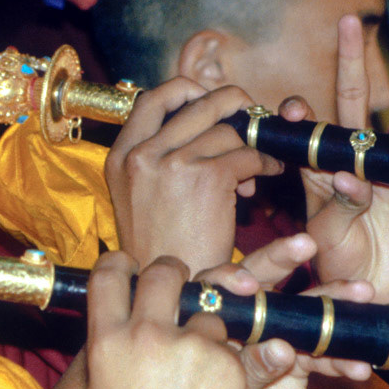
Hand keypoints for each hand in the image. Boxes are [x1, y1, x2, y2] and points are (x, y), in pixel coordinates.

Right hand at [86, 253, 252, 388]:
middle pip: (165, 272)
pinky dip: (244, 361)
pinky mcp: (230, 367)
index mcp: (106, 343)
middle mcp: (146, 336)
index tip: (133, 266)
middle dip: (177, 273)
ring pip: (212, 309)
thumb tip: (121, 323)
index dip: (123, 264)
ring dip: (214, 328)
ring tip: (206, 368)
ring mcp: (190, 348)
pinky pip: (243, 346)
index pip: (109, 274)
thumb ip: (114, 352)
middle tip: (183, 287)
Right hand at [106, 79, 283, 273]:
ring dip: (251, 140)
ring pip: (227, 128)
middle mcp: (140, 155)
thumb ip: (158, 157)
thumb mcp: (140, 197)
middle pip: (195, 102)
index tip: (211, 103)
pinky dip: (265, 161)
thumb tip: (199, 117)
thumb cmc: (163, 251)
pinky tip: (269, 173)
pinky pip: (246, 154)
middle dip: (230, 104)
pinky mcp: (206, 179)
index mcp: (119, 157)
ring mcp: (172, 164)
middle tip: (247, 116)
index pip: (152, 99)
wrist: (173, 296)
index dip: (188, 91)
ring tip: (260, 161)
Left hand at [192, 237, 372, 388]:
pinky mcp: (295, 366)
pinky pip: (321, 356)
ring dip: (332, 303)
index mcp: (203, 321)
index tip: (247, 283)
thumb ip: (243, 367)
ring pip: (299, 313)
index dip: (231, 278)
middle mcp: (236, 323)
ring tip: (362, 291)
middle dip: (281, 259)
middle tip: (305, 245)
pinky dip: (341, 361)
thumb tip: (281, 349)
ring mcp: (268, 341)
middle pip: (257, 280)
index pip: (214, 285)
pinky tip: (361, 369)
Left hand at [278, 15, 388, 305]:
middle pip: (350, 102)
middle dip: (349, 60)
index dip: (299, 112)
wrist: (371, 297)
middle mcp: (352, 161)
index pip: (306, 128)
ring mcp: (386, 174)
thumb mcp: (325, 239)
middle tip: (348, 22)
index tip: (292, 110)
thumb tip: (348, 177)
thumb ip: (336, 207)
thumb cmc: (334, 266)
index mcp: (318, 169)